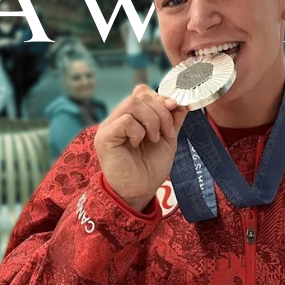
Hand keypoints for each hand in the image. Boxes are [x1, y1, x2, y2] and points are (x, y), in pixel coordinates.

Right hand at [94, 84, 188, 212]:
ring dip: (152, 120)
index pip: (143, 92)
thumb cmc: (150, 168)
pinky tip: (139, 143)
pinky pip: (126, 121)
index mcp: (132, 116)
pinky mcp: (105, 137)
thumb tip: (180, 102)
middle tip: (166, 132)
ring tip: (155, 139)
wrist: (140, 192)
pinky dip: (139, 131)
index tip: (175, 109)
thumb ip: (172, 120)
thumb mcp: (168, 140)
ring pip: (133, 103)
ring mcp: (110, 126)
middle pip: (139, 95)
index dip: (161, 97)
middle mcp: (118, 118)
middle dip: (161, 111)